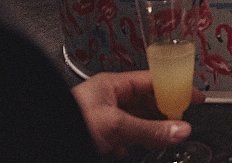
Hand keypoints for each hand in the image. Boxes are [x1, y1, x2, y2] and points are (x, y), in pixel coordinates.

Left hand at [72, 70, 206, 158]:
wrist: (38, 141)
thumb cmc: (69, 121)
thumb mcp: (115, 126)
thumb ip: (149, 130)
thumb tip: (180, 129)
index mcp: (112, 85)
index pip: (151, 80)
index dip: (174, 87)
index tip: (192, 96)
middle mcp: (107, 98)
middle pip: (144, 101)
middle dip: (163, 111)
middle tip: (182, 119)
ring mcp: (100, 117)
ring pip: (133, 120)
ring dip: (148, 129)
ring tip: (165, 136)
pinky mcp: (95, 135)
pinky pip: (120, 137)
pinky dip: (131, 144)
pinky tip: (135, 150)